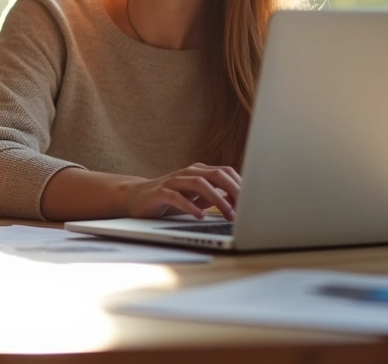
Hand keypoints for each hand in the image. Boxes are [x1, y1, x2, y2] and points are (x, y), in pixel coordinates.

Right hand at [122, 163, 241, 219]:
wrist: (135, 198)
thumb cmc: (169, 199)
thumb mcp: (195, 198)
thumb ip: (214, 197)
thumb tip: (238, 203)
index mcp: (199, 172)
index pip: (226, 172)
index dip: (240, 186)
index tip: (252, 202)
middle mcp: (188, 172)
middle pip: (217, 174)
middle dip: (234, 191)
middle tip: (245, 208)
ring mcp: (173, 181)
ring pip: (200, 184)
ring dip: (217, 200)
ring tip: (228, 216)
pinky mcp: (160, 192)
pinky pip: (177, 197)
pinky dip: (191, 206)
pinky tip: (200, 217)